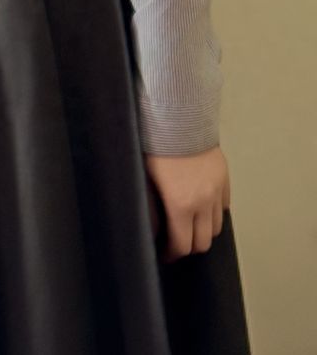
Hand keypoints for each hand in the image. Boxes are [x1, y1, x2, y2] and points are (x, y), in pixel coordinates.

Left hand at [143, 146, 229, 262]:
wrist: (179, 117)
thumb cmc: (156, 145)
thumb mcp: (146, 177)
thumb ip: (150, 205)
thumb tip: (149, 226)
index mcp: (180, 205)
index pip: (182, 245)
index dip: (171, 254)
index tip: (164, 254)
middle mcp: (203, 203)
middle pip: (203, 242)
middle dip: (188, 247)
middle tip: (177, 243)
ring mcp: (217, 192)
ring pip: (216, 227)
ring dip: (203, 231)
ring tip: (189, 225)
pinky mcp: (225, 180)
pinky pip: (223, 207)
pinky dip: (214, 213)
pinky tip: (202, 208)